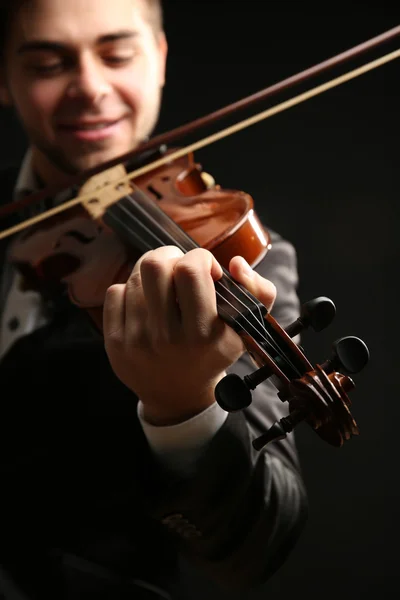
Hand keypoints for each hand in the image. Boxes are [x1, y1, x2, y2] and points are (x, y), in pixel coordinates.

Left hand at [103, 246, 275, 424]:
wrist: (178, 395)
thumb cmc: (213, 353)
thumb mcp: (246, 329)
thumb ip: (258, 292)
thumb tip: (235, 262)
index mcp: (203, 333)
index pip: (190, 270)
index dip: (201, 258)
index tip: (207, 271)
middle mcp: (167, 338)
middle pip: (155, 265)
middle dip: (171, 256)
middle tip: (180, 268)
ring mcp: (136, 340)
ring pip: (135, 276)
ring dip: (152, 273)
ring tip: (164, 285)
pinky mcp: (114, 342)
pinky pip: (115, 292)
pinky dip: (131, 289)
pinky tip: (146, 303)